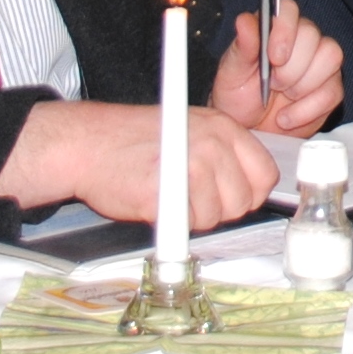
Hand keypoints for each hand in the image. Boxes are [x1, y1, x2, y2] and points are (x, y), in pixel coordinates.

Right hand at [0, 100, 280, 232]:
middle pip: (243, 201)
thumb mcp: (189, 130)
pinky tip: (156, 202)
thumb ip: (223, 154)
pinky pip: (186, 226)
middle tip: (191, 197)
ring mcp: (190, 168)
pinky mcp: (166, 194)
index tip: (229, 196)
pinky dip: (172, 224)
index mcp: (222, 127)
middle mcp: (211, 144)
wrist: (87, 144)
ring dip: (193, 218)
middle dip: (220, 209)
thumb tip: (249, 188)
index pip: (265, 174)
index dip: (248, 193)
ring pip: (215, 218)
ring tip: (169, 195)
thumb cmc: (133, 140)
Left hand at [209, 0, 343, 135]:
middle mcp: (302, 39)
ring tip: (283, 99)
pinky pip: (333, 92)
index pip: (289, 9)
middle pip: (313, 35)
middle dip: (291, 68)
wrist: (249, 128)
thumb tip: (244, 20)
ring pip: (330, 57)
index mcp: (274, 28)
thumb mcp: (232, 73)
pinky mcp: (331, 88)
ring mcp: (321, 62)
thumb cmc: (238, 96)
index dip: (285, 30)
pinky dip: (307, 109)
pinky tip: (288, 116)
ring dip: (302, 86)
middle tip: (274, 84)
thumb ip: (242, 46)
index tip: (274, 57)